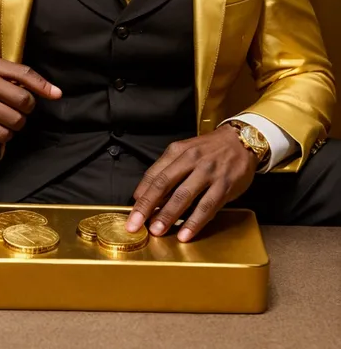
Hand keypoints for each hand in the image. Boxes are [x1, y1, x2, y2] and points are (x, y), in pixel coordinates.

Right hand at [0, 57, 61, 151]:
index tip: (23, 101)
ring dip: (9, 130)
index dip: (29, 103)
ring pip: (5, 135)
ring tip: (2, 120)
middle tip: (12, 111)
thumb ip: (30, 77)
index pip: (24, 99)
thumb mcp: (0, 67)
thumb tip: (57, 94)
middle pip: (16, 120)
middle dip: (20, 117)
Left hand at [126, 125, 258, 241]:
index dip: (142, 194)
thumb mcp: (185, 150)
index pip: (154, 174)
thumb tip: (146, 194)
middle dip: (147, 206)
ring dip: (168, 215)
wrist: (242, 140)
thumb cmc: (210, 149)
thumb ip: (167, 170)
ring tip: (157, 231)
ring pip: (184, 196)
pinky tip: (185, 234)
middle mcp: (191, 159)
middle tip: (135, 224)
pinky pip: (207, 206)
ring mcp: (208, 172)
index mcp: (178, 151)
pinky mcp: (224, 185)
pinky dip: (194, 222)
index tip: (132, 210)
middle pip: (164, 184)